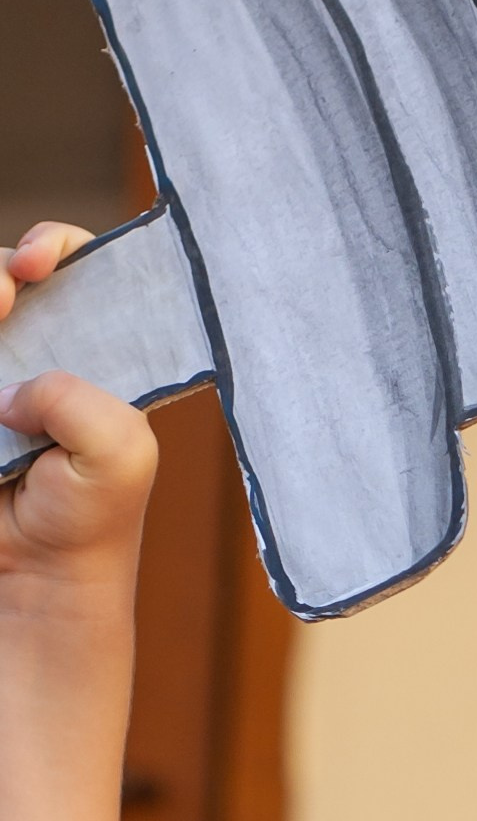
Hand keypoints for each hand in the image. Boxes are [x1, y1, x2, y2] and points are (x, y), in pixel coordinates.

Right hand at [0, 222, 152, 625]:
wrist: (36, 574)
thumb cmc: (90, 516)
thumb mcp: (121, 454)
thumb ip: (80, 401)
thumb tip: (15, 389)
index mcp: (87, 349)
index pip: (72, 266)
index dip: (55, 246)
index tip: (39, 264)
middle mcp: (33, 348)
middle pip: (4, 272)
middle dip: (0, 270)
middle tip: (5, 298)